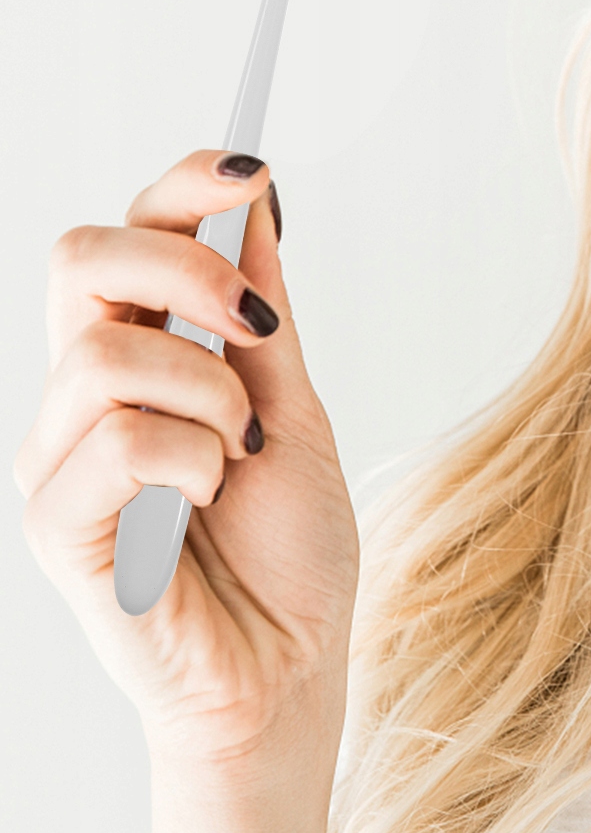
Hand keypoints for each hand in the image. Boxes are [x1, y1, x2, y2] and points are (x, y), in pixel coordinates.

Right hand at [15, 150, 358, 773]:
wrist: (292, 663)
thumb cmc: (287, 544)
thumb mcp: (291, 403)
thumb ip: (262, 314)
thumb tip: (255, 205)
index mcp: (143, 354)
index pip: (129, 232)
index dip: (182, 185)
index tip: (254, 169)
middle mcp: (84, 394)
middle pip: (80, 257)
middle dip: (186, 268)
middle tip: (256, 331)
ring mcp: (60, 456)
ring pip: (105, 350)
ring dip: (207, 394)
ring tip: (238, 452)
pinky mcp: (56, 524)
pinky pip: (114, 439)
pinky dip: (190, 457)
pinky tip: (209, 496)